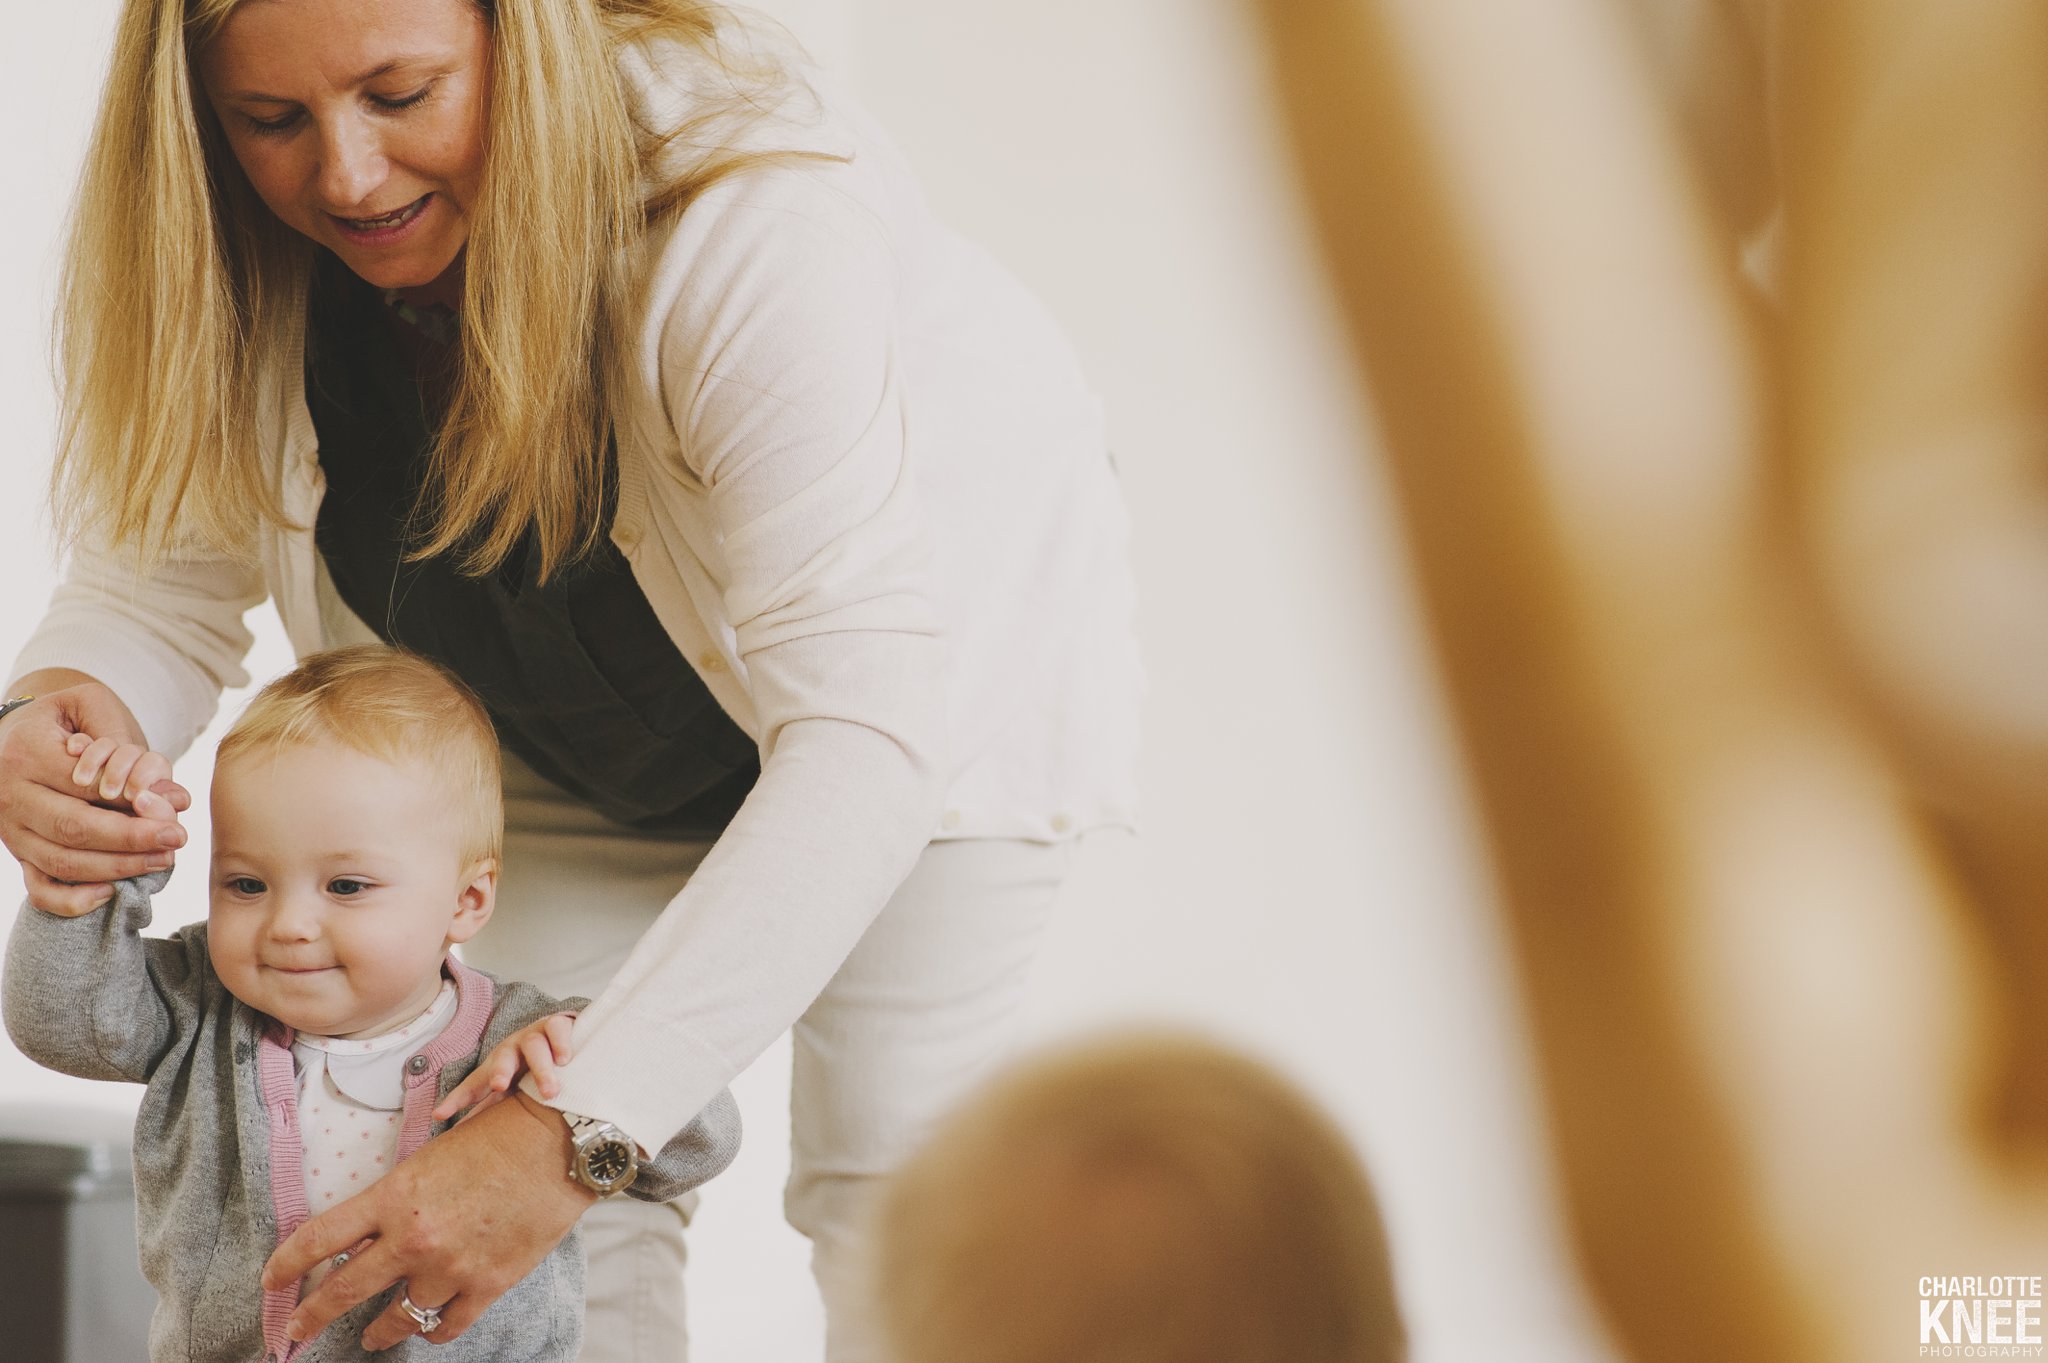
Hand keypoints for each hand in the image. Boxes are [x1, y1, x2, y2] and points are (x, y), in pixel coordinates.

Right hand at [0, 681, 189, 914]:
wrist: (15, 733)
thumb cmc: (64, 718)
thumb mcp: (88, 704)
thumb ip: (122, 735)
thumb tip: (164, 789)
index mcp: (25, 753)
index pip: (83, 785)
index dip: (129, 800)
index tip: (171, 809)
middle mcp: (10, 795)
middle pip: (72, 827)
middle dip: (131, 839)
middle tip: (177, 838)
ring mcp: (10, 829)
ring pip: (61, 862)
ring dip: (116, 867)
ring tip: (163, 859)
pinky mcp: (17, 851)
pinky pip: (38, 889)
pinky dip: (72, 900)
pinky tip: (112, 892)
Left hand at [263, 1090, 595, 1349]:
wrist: (560, 1142)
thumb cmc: (499, 1136)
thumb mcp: (433, 1157)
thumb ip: (400, 1198)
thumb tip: (374, 1230)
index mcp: (395, 1196)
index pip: (321, 1238)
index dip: (287, 1264)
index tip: (272, 1281)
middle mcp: (414, 1237)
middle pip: (344, 1291)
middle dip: (312, 1316)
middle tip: (296, 1331)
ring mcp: (451, 1266)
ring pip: (396, 1317)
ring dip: (378, 1331)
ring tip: (372, 1335)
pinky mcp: (487, 1283)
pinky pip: (446, 1324)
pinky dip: (432, 1329)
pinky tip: (428, 1326)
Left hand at [432, 1013, 577, 1122]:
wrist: (560, 1035)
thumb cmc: (531, 1069)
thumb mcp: (511, 1089)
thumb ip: (490, 1109)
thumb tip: (460, 1137)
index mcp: (495, 1068)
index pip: (473, 1084)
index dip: (456, 1099)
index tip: (439, 1115)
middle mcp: (512, 1050)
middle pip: (501, 1059)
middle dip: (499, 1071)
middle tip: (500, 1086)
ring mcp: (534, 1036)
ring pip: (533, 1047)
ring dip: (541, 1069)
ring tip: (549, 1092)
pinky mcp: (556, 1025)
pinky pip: (556, 1029)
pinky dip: (560, 1043)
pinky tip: (564, 1060)